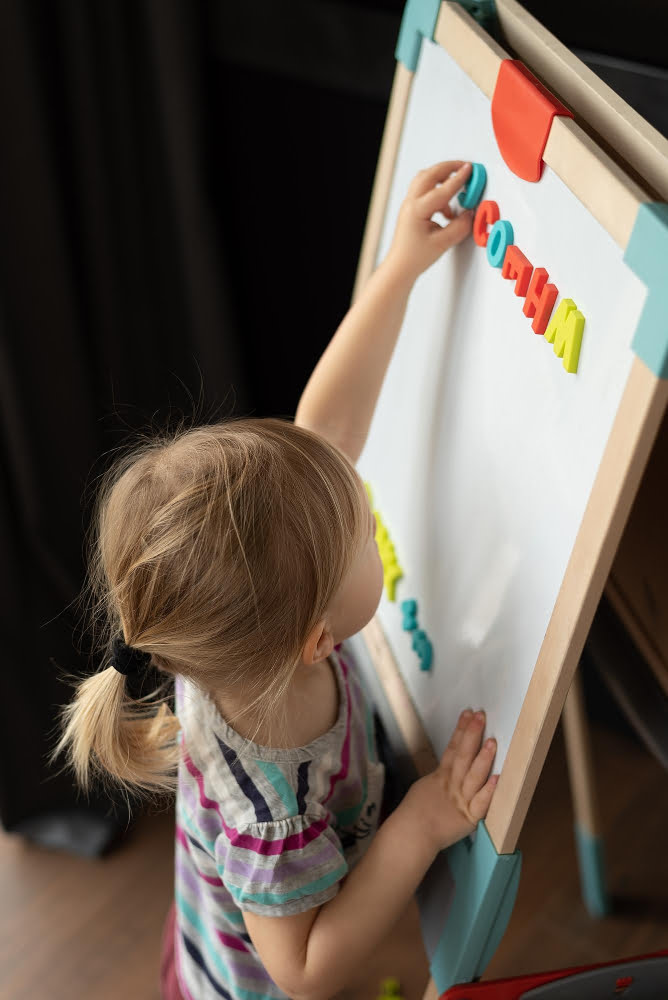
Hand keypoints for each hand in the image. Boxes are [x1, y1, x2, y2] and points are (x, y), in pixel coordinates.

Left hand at [385, 161, 473, 284]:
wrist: (400, 267)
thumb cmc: (414, 257)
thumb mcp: (442, 243)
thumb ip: (459, 227)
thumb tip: (470, 214)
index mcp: (417, 210)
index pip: (442, 190)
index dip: (458, 179)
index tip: (470, 169)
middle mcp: (411, 203)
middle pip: (430, 174)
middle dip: (449, 167)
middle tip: (465, 166)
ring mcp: (409, 204)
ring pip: (425, 179)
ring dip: (442, 177)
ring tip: (458, 182)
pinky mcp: (411, 208)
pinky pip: (425, 190)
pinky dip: (438, 191)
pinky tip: (447, 208)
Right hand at [403, 709, 497, 852]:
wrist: (412, 836)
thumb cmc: (415, 813)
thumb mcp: (425, 786)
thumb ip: (440, 776)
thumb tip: (449, 766)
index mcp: (441, 776)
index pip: (452, 748)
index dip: (461, 730)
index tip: (468, 713)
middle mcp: (452, 784)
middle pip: (463, 756)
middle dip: (472, 735)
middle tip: (481, 716)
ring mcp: (461, 800)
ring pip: (473, 776)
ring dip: (483, 758)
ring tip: (491, 741)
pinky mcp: (469, 818)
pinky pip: (480, 804)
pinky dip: (489, 792)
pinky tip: (497, 778)